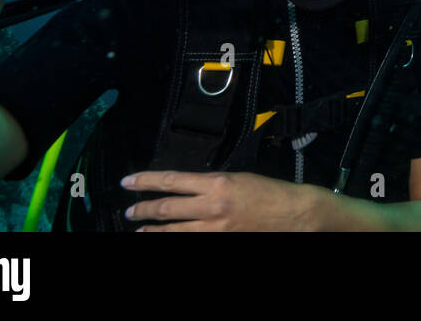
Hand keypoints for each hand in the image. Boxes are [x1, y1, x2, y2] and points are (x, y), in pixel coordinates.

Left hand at [120, 170, 330, 230]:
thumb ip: (210, 184)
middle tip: (129, 211)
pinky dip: (175, 240)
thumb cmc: (268, 191)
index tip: (127, 181)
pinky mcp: (222, 242)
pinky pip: (191, 242)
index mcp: (216, 183)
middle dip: (142, 210)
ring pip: (173, 231)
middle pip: (166, 208)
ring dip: (152, 232)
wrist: (293, 213)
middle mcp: (212, 206)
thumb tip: (186, 188)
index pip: (171, 180)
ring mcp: (215, 229)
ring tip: (139, 231)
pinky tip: (166, 239)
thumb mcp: (237, 178)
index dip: (145, 181)